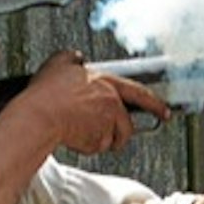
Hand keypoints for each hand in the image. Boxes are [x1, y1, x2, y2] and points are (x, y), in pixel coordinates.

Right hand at [7, 53, 168, 156]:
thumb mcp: (58, 63)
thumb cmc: (46, 92)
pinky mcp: (98, 141)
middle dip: (123, 132)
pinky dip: (87, 145)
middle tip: (119, 137)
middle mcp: (111, 103)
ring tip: (81, 132)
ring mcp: (106, 123)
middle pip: (126, 123)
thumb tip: (77, 57)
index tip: (164, 112)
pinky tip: (74, 136)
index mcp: (106, 82)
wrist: (39, 116)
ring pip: (112, 138)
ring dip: (102, 139)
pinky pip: (97, 147)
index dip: (155, 103)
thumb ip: (72, 59)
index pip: (138, 93)